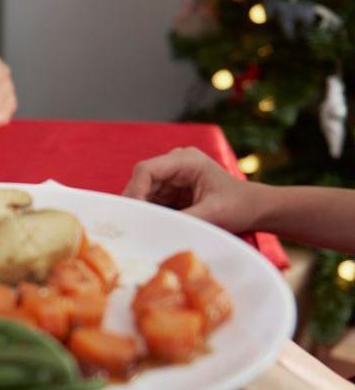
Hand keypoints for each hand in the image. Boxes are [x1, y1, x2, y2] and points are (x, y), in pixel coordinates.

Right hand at [124, 147, 263, 232]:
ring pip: (143, 193)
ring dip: (143, 210)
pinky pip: (151, 202)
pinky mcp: (171, 191)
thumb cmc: (239, 206)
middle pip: (141, 182)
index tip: (134, 214)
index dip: (135, 191)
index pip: (146, 170)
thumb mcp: (212, 214)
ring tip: (144, 228)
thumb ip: (181, 219)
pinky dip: (150, 214)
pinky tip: (152, 226)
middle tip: (134, 226)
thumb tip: (154, 230)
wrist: (255, 209)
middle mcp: (175, 164)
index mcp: (185, 160)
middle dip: (137, 203)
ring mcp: (172, 177)